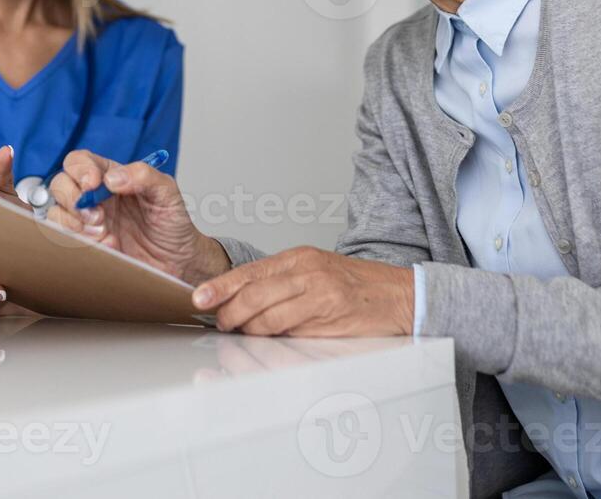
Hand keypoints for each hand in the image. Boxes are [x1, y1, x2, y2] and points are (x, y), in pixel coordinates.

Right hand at [45, 150, 229, 285]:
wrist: (179, 262)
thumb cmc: (173, 223)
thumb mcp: (167, 193)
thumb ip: (143, 176)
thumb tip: (112, 178)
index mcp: (111, 177)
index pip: (80, 162)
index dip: (80, 170)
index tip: (92, 184)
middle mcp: (95, 197)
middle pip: (60, 185)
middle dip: (73, 199)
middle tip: (98, 216)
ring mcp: (88, 222)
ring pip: (57, 214)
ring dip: (75, 224)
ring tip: (104, 233)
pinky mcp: (88, 246)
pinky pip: (66, 242)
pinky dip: (83, 244)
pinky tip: (110, 247)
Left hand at [191, 246, 414, 336]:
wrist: (399, 294)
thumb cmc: (356, 286)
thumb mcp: (315, 272)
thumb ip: (282, 285)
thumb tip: (243, 304)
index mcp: (298, 257)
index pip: (249, 271)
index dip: (221, 286)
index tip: (200, 298)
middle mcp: (306, 270)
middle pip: (253, 293)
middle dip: (229, 313)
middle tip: (220, 325)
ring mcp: (318, 292)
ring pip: (268, 315)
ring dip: (248, 330)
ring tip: (241, 336)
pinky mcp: (330, 314)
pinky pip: (291, 330)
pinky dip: (273, 339)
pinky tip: (267, 343)